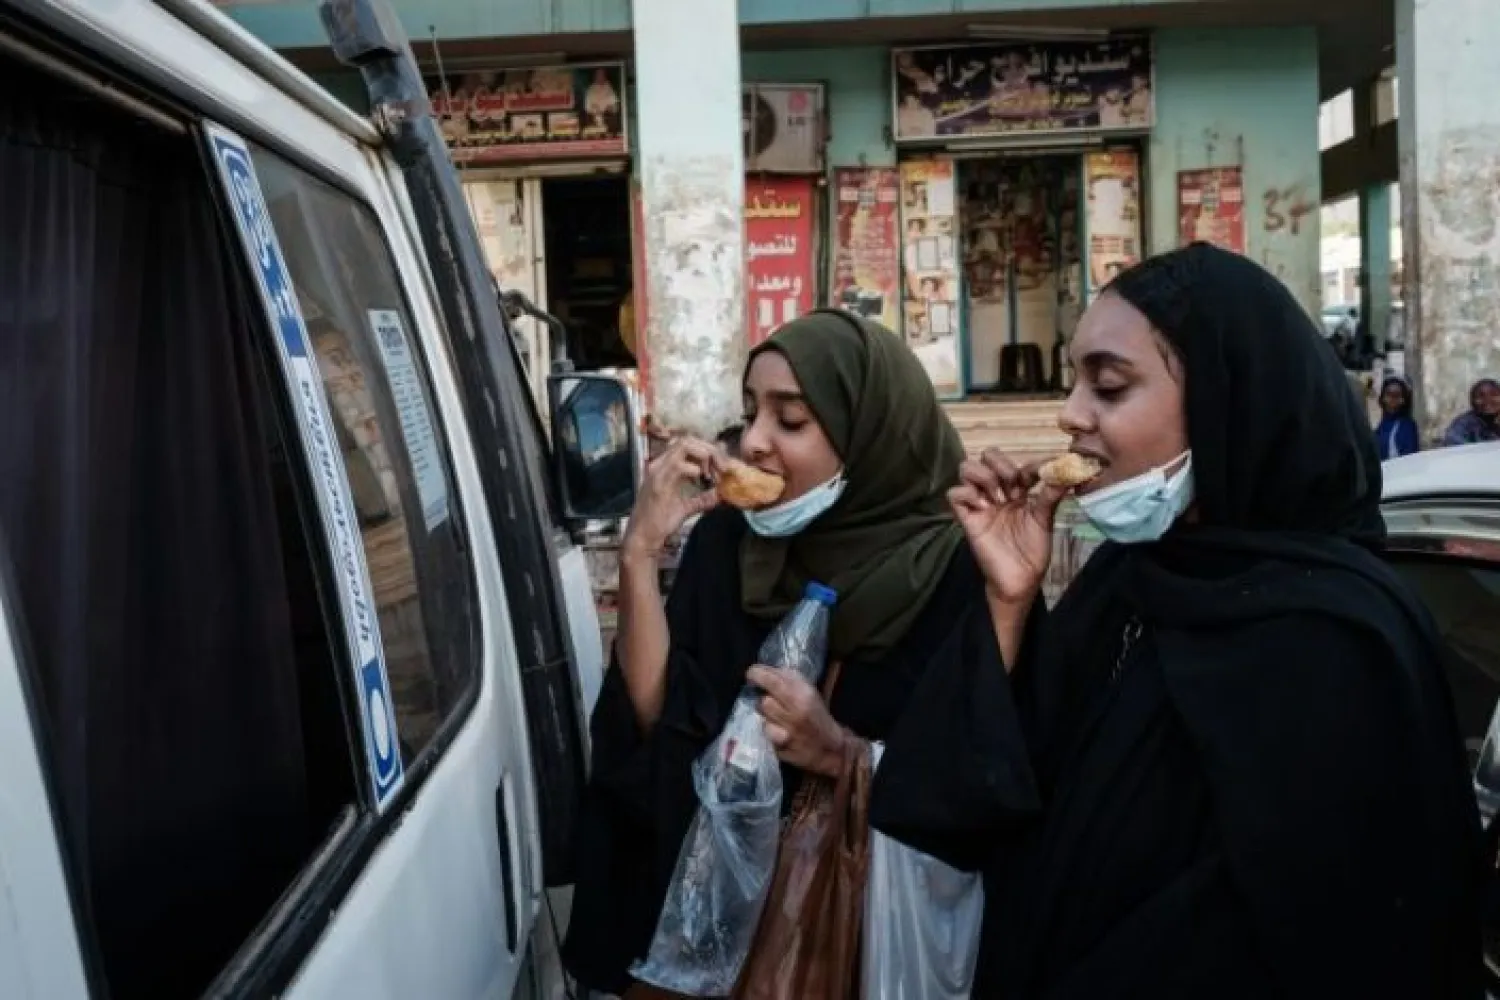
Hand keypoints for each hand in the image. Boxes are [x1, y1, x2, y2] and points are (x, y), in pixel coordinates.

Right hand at [622, 436, 722, 559]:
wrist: (642, 538)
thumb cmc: (659, 524)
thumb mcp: (686, 508)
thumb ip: (702, 499)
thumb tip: (720, 495)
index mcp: (664, 467)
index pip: (688, 444)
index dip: (708, 450)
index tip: (722, 466)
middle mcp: (659, 464)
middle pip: (689, 440)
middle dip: (710, 450)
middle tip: (724, 467)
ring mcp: (657, 471)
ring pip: (684, 445)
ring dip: (705, 455)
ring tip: (715, 472)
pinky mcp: (658, 483)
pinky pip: (679, 465)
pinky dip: (695, 469)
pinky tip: (703, 481)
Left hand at [747, 666, 847, 777]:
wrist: (832, 749)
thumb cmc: (820, 718)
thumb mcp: (811, 694)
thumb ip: (792, 680)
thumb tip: (770, 670)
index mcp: (804, 696)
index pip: (773, 681)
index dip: (757, 675)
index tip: (752, 673)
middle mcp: (794, 714)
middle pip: (764, 701)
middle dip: (764, 699)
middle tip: (769, 699)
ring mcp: (787, 734)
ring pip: (763, 718)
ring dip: (766, 716)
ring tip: (776, 717)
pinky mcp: (780, 749)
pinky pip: (765, 735)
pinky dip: (769, 731)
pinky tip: (778, 731)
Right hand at [947, 448, 1068, 607]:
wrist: (1021, 580)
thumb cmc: (1032, 551)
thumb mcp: (1045, 519)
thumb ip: (1050, 496)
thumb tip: (1066, 475)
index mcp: (1016, 491)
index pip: (1017, 463)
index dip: (1031, 465)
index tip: (1045, 474)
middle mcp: (996, 493)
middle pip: (986, 456)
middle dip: (1001, 465)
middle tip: (1014, 486)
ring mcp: (980, 504)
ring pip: (966, 468)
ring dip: (984, 477)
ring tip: (998, 498)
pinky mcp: (967, 518)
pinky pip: (954, 494)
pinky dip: (967, 494)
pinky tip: (984, 507)